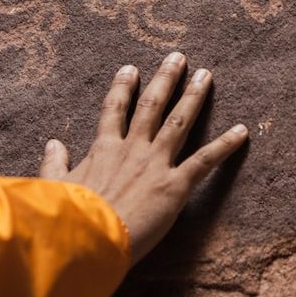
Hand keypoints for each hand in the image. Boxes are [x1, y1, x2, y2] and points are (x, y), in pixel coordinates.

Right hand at [39, 52, 247, 265]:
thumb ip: (55, 164)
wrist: (87, 238)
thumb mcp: (56, 186)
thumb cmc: (69, 217)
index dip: (123, 87)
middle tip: (178, 58)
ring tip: (206, 76)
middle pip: (151, 105)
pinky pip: (205, 160)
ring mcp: (155, 164)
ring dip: (194, 97)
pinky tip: (242, 131)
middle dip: (165, 79)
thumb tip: (52, 144)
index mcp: (103, 149)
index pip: (114, 109)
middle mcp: (132, 148)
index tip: (130, 68)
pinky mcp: (174, 185)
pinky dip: (225, 145)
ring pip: (179, 121)